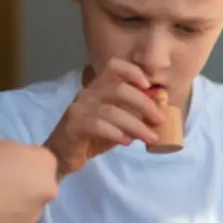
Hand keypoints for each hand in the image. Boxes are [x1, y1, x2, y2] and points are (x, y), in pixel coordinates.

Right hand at [45, 58, 165, 178]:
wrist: (62, 156)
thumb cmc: (92, 137)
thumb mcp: (118, 123)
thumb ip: (134, 113)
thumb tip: (159, 105)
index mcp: (98, 88)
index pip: (114, 66)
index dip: (133, 71)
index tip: (149, 86)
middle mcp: (87, 93)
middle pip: (119, 89)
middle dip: (144, 104)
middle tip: (159, 120)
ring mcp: (79, 109)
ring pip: (111, 111)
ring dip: (136, 125)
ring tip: (150, 137)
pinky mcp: (73, 126)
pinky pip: (97, 125)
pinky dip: (115, 133)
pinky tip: (126, 141)